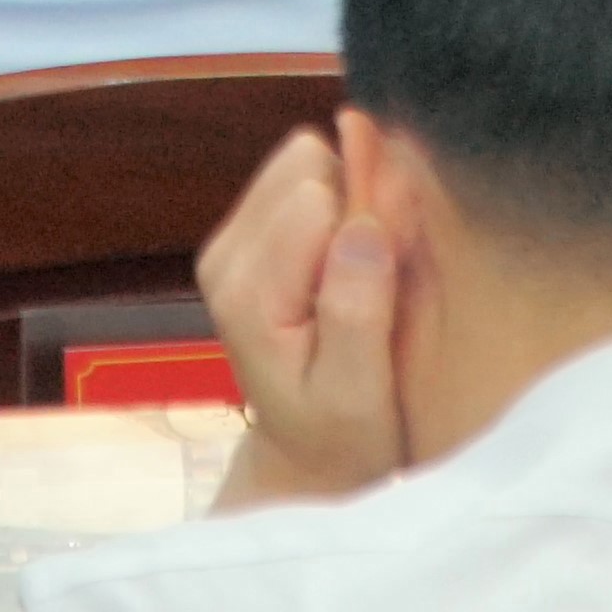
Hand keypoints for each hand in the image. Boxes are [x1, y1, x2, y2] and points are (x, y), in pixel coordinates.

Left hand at [200, 126, 401, 508]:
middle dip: (357, 207)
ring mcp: (231, 238)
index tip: (385, 285)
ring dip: (349, 205)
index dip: (371, 225)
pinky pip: (307, 171)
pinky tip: (345, 266)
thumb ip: (358, 310)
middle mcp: (225, 255)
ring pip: (308, 157)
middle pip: (308, 162)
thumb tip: (363, 224)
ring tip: (360, 279)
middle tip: (374, 285)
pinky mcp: (249, 230)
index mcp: (246, 293)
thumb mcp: (359, 392)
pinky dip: (339, 206)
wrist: (311, 453)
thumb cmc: (343, 433)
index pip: (319, 196)